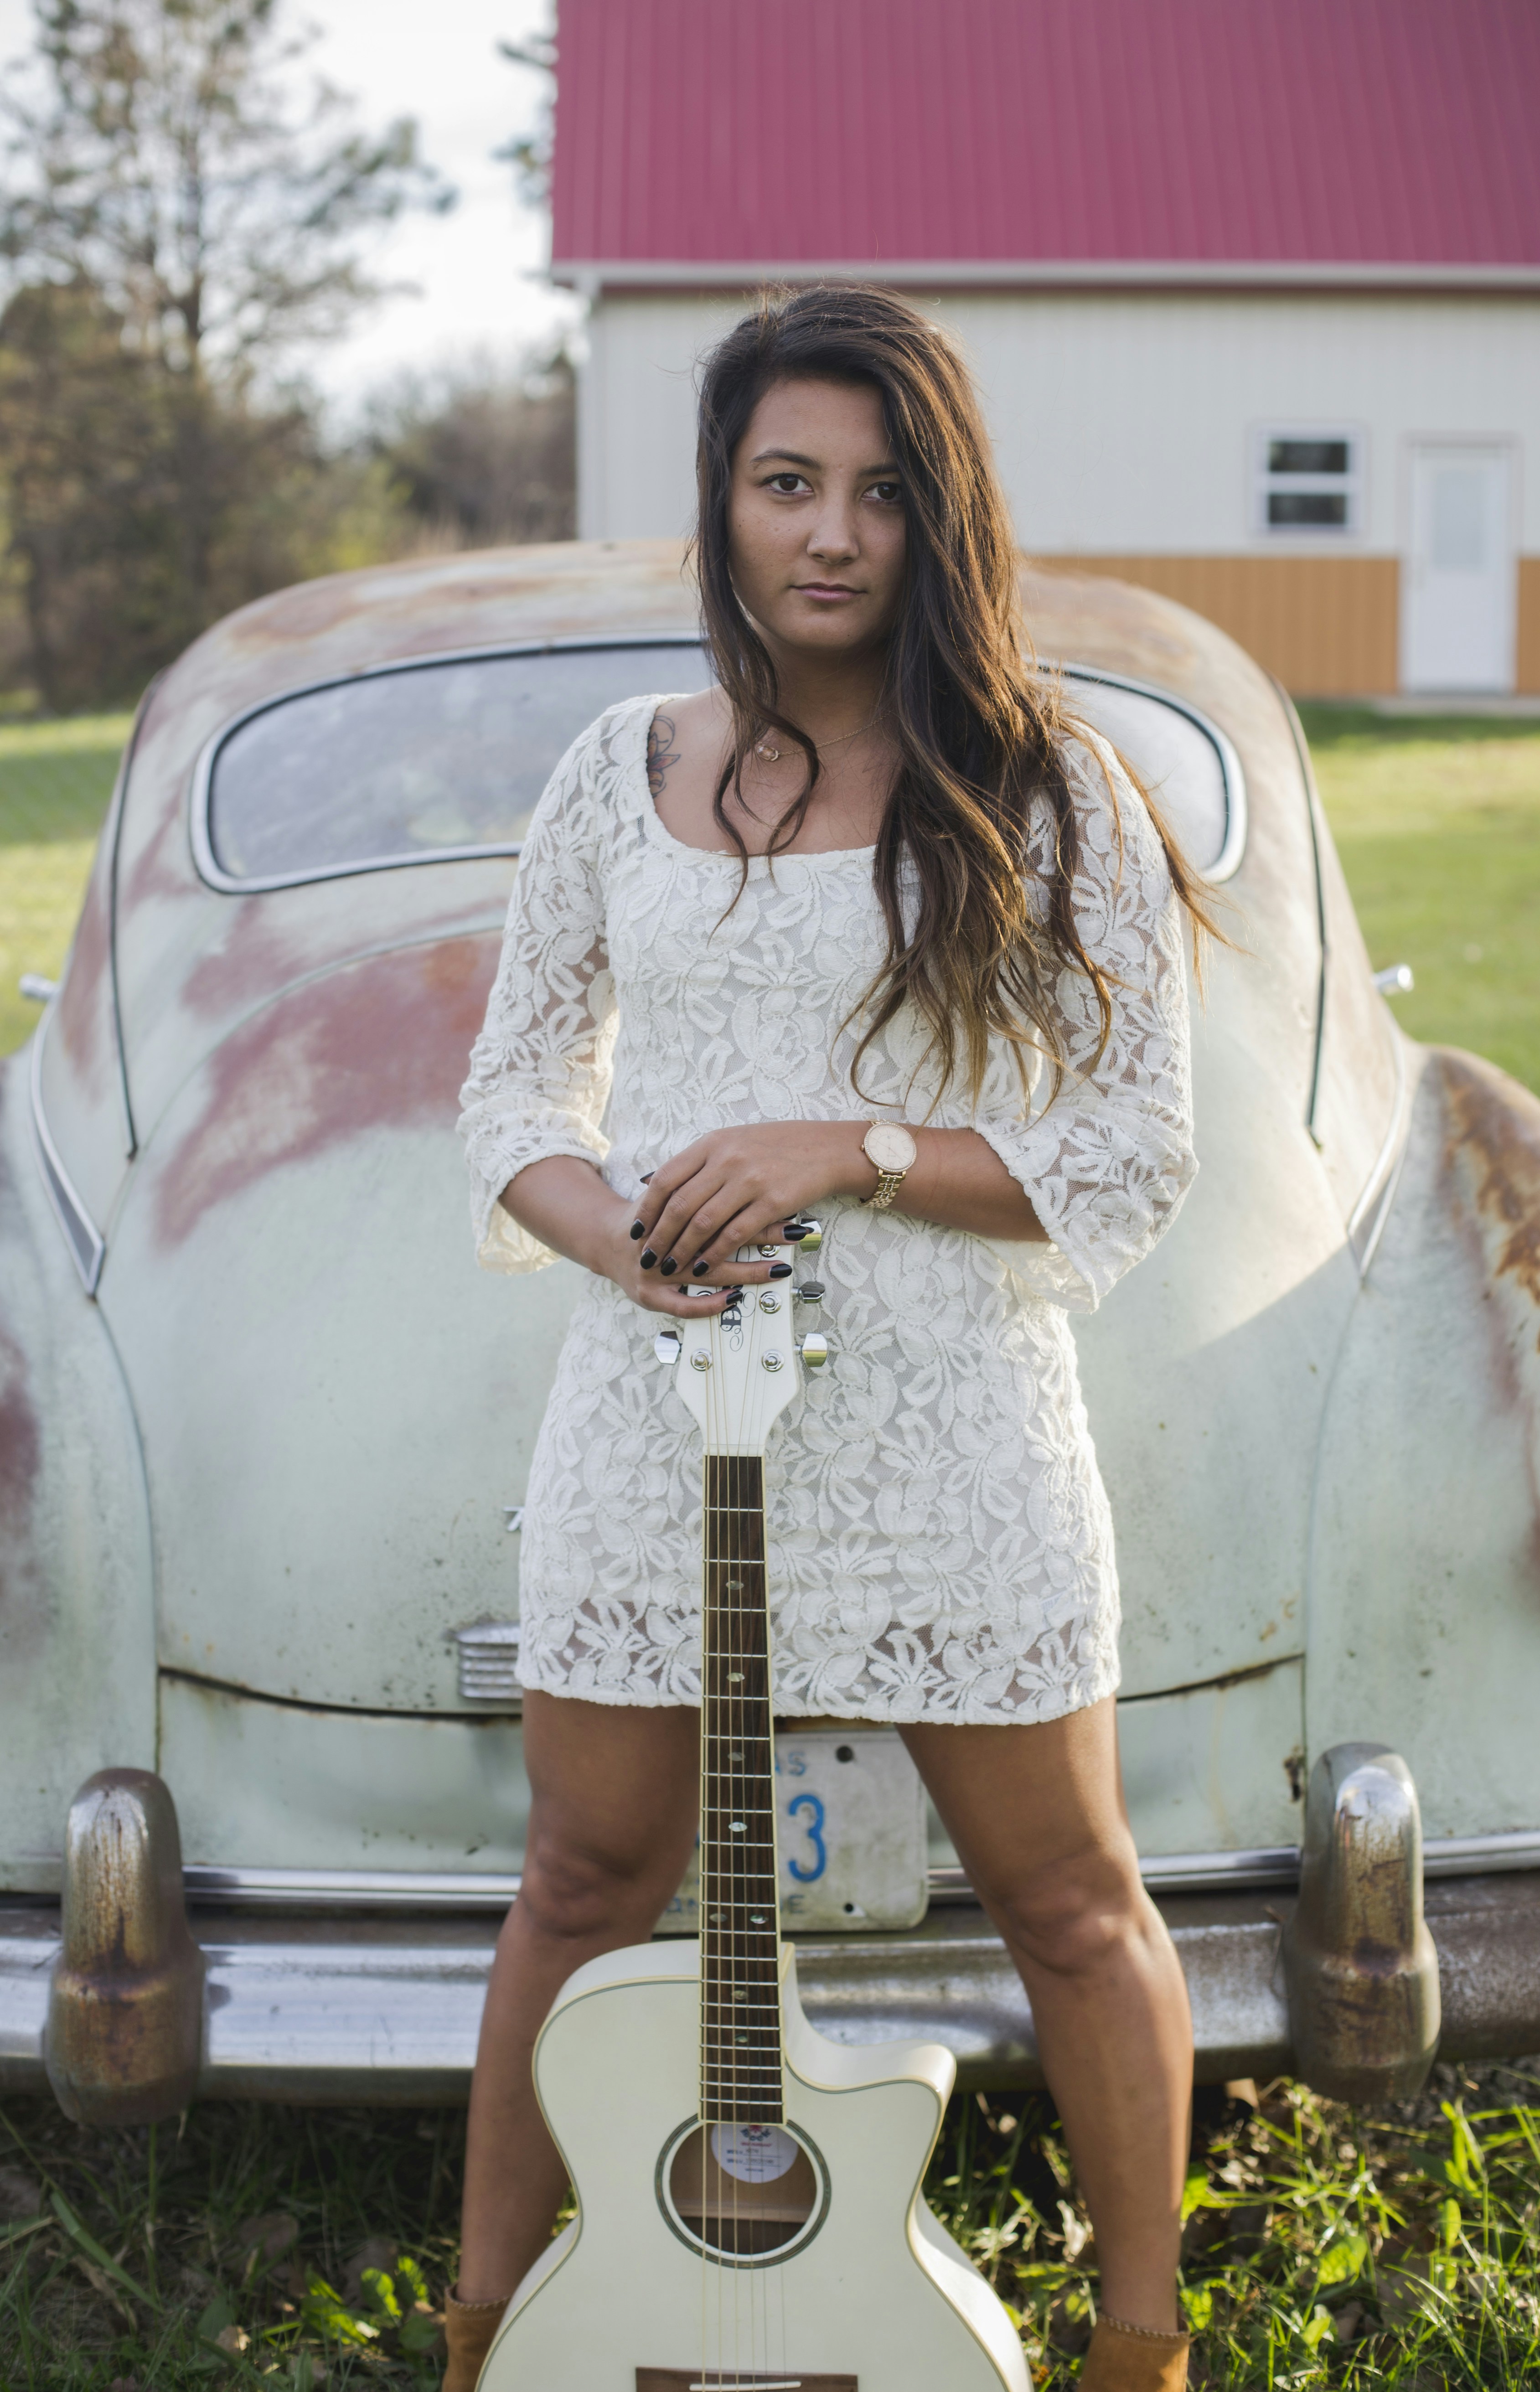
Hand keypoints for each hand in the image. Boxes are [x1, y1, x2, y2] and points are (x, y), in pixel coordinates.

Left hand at [629, 1121, 870, 1289]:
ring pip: (703, 1223)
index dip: (648, 1208)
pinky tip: (703, 1266)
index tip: (637, 1229)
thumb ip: (698, 1161)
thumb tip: (656, 1182)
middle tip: (648, 1257)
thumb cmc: (778, 1146)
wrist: (826, 1149)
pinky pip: (735, 1234)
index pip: (666, 1178)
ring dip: (683, 1250)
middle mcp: (727, 1160)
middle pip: (680, 1205)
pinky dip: (715, 1254)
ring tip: (670, 1266)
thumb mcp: (732, 1141)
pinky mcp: (772, 1203)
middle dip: (660, 1236)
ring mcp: (749, 1181)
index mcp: (713, 1143)